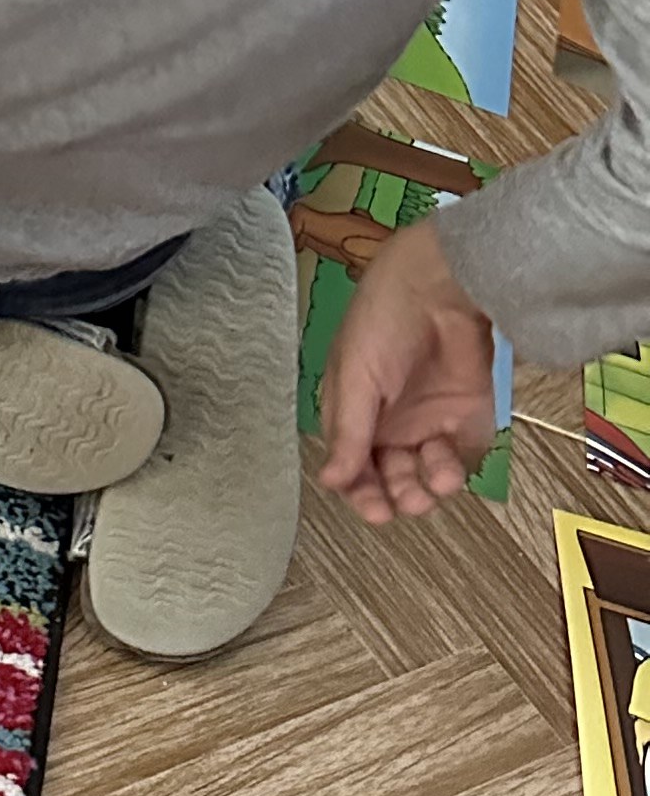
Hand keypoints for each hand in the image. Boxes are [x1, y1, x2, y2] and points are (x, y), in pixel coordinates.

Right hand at [317, 208, 501, 522]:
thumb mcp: (353, 377)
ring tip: (432, 477)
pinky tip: (450, 463)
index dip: (358, 490)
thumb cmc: (383, 320)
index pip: (350, 463)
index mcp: (352, 409)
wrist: (442, 286)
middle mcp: (389, 420)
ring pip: (424, 475)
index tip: (373, 509)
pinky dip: (455, 471)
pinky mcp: (467, 417)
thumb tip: (330, 481)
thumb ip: (348, 432)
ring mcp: (429, 420)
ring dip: (425, 487)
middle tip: (403, 499)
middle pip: (387, 477)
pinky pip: (460, 460)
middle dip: (394, 494)